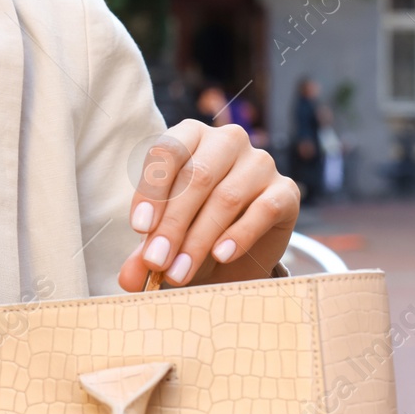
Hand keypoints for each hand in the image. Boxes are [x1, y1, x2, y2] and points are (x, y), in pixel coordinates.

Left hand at [118, 120, 298, 291]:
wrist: (242, 253)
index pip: (167, 151)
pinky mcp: (286, 191)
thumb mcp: (167, 240)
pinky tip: (221, 256)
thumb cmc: (195, 233)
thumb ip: (146, 253)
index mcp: (191, 136)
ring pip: (227, 196)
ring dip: (200, 238)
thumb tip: (128, 277)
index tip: (140, 227)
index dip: (152, 189)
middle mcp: (227, 140)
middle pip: (196, 177)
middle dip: (173, 223)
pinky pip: (263, 209)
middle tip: (157, 261)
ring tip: (180, 272)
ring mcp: (260, 163)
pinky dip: (240, 235)